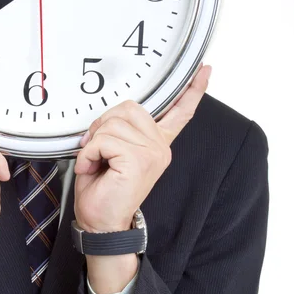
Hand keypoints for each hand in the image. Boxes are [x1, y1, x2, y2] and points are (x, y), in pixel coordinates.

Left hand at [74, 64, 211, 233]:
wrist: (101, 222)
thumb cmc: (104, 190)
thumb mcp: (112, 152)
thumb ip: (120, 130)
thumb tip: (111, 116)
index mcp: (156, 142)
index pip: (180, 111)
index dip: (192, 89)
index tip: (204, 70)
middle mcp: (160, 146)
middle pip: (127, 107)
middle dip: (102, 125)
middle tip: (97, 150)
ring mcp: (153, 152)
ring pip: (112, 124)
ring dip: (93, 143)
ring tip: (96, 163)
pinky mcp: (139, 160)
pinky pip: (103, 140)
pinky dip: (89, 153)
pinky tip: (93, 168)